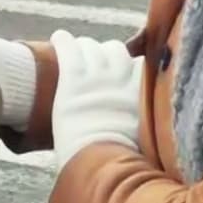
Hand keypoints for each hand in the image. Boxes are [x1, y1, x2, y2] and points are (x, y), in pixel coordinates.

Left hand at [50, 30, 142, 168]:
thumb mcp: (143, 139)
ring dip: (84, 47)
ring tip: (76, 51)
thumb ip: (144, 122)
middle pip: (116, 50)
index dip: (131, 66)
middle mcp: (121, 79)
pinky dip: (63, 40)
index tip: (124, 72)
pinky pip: (69, 48)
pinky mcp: (73, 79)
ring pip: (92, 46)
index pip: (141, 65)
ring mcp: (96, 77)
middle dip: (106, 54)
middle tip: (95, 62)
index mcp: (141, 94)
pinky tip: (58, 38)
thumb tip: (144, 129)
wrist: (100, 163)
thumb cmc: (120, 162)